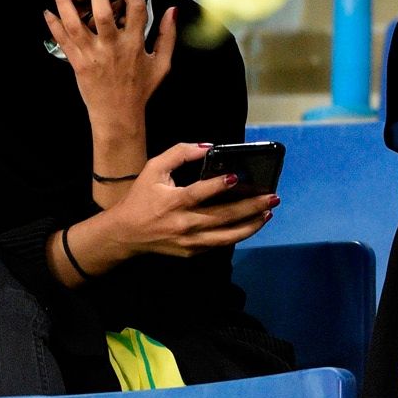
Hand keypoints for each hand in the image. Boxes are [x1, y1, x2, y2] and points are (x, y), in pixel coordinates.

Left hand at [45, 0, 174, 127]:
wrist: (118, 114)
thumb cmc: (140, 89)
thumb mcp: (163, 63)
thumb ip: (167, 35)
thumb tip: (172, 10)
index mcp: (135, 44)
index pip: (136, 9)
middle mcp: (112, 47)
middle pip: (103, 13)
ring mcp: (92, 54)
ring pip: (75, 24)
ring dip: (65, 4)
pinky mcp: (76, 63)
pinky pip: (62, 40)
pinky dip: (53, 25)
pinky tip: (48, 11)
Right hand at [99, 143, 274, 260]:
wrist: (124, 234)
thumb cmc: (141, 197)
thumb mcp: (154, 169)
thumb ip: (179, 153)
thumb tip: (207, 146)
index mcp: (172, 202)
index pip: (199, 194)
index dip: (218, 186)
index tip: (237, 177)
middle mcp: (183, 223)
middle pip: (222, 217)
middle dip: (251, 207)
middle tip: (273, 197)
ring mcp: (189, 241)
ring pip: (226, 237)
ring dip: (251, 225)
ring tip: (268, 213)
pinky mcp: (191, 251)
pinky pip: (219, 243)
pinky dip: (237, 234)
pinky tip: (252, 224)